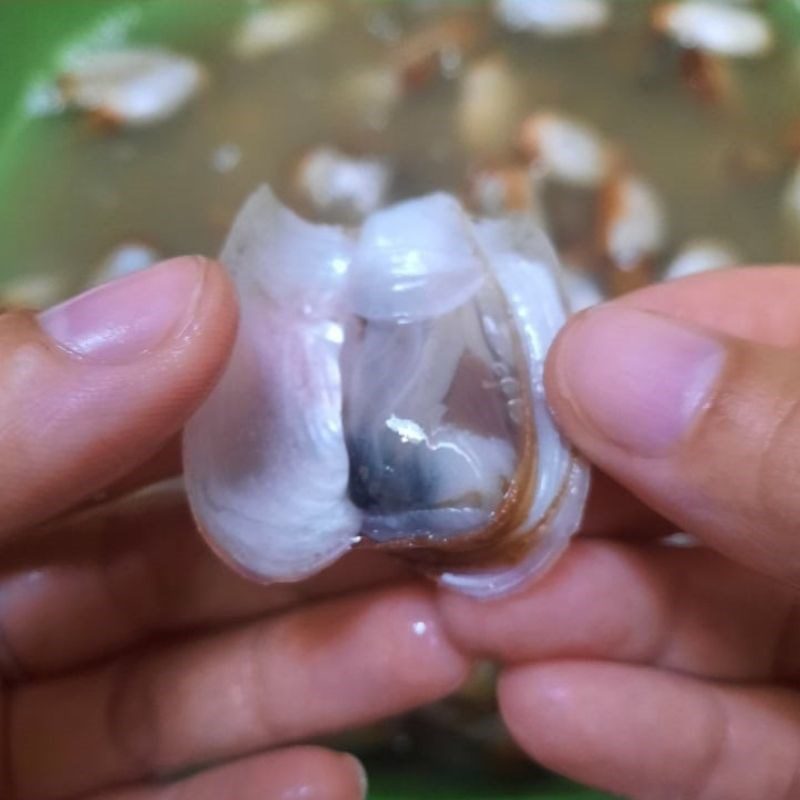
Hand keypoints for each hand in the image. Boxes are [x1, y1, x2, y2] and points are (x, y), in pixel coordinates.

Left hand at [0, 258, 468, 799]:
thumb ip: (13, 420)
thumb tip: (197, 295)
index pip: (121, 430)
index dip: (244, 402)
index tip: (375, 386)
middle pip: (171, 568)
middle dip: (313, 548)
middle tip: (447, 529)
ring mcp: (8, 738)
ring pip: (180, 690)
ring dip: (312, 670)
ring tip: (438, 644)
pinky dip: (245, 797)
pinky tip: (335, 778)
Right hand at [439, 267, 799, 799]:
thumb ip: (782, 434)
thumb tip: (596, 355)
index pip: (722, 341)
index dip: (608, 359)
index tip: (485, 389)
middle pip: (680, 489)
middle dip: (561, 510)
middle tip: (449, 528)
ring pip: (694, 617)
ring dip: (576, 622)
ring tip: (466, 621)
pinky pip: (739, 736)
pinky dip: (649, 730)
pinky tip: (545, 711)